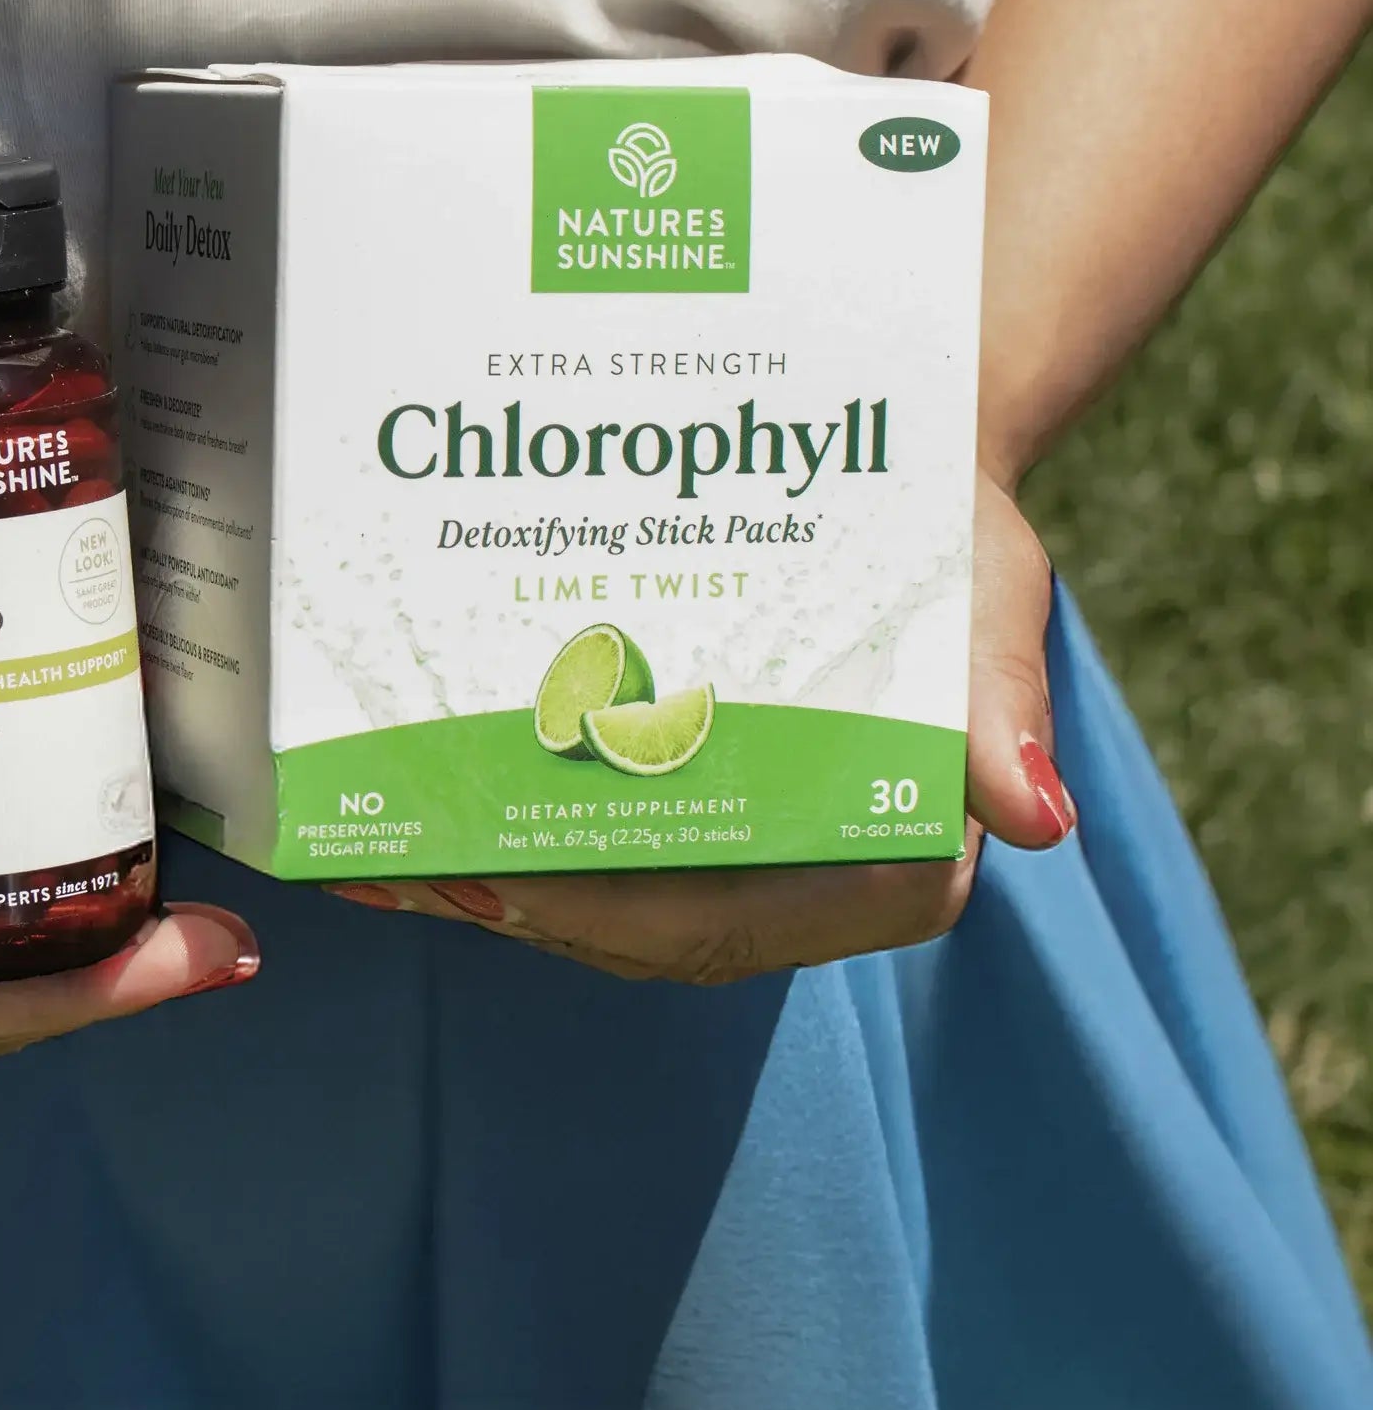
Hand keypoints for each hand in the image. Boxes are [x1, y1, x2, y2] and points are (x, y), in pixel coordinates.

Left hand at [326, 469, 1074, 982]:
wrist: (888, 475)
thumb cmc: (944, 536)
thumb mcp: (983, 594)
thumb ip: (999, 699)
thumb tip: (1032, 818)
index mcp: (891, 860)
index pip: (743, 924)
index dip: (621, 918)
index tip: (519, 885)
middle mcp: (804, 880)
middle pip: (646, 934)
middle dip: (526, 907)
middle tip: (412, 864)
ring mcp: (733, 857)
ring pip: (600, 911)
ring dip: (489, 892)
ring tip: (378, 857)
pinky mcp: (678, 822)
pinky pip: (582, 858)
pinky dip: (497, 849)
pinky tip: (403, 824)